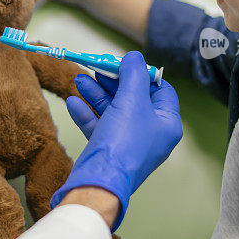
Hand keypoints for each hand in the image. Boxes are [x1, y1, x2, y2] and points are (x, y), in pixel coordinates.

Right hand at [50, 51, 182, 231]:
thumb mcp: (131, 100)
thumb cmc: (123, 142)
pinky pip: (99, 125)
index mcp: (166, 124)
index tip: (125, 63)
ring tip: (79, 79)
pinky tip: (73, 101)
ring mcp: (128, 143)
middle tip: (97, 67)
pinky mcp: (108, 150)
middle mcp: (150, 134)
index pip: (161, 90)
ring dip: (96, 93)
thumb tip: (134, 57)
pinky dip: (87, 112)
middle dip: (113, 81)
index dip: (143, 74)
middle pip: (133, 98)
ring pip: (113, 110)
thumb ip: (133, 74)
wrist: (98, 181)